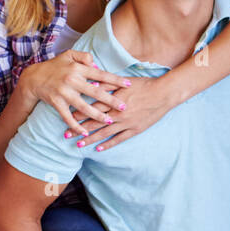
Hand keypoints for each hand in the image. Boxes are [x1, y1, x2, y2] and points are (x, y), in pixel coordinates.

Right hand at [18, 50, 131, 136]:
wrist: (33, 78)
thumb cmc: (54, 66)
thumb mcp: (68, 55)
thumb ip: (85, 57)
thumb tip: (98, 66)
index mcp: (77, 68)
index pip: (100, 74)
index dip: (115, 80)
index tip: (128, 85)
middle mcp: (72, 80)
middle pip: (95, 92)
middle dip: (111, 100)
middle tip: (124, 107)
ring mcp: (64, 93)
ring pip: (83, 106)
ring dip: (97, 115)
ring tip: (109, 121)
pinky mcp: (56, 103)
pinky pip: (67, 117)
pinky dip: (76, 126)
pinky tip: (85, 133)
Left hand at [70, 76, 189, 152]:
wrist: (163, 94)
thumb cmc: (144, 85)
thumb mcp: (124, 82)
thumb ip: (107, 83)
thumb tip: (92, 82)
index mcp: (113, 100)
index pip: (91, 108)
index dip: (78, 113)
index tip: (66, 117)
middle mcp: (117, 113)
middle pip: (94, 122)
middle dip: (79, 129)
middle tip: (66, 135)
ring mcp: (126, 123)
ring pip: (104, 133)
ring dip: (90, 139)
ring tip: (78, 144)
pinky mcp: (134, 130)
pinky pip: (118, 139)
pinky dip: (108, 144)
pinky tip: (98, 149)